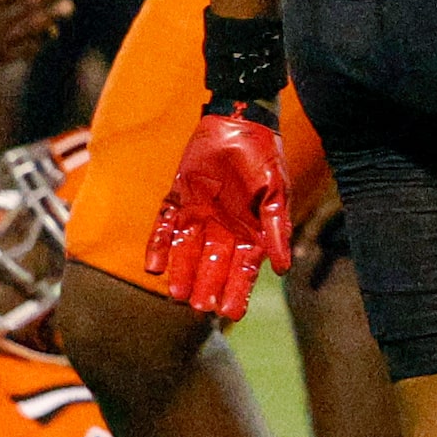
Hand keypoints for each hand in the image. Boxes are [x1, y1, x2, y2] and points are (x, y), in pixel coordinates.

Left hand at [147, 103, 290, 320]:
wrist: (236, 122)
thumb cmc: (263, 156)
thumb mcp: (275, 192)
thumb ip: (276, 228)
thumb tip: (284, 268)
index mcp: (248, 230)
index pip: (242, 269)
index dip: (237, 291)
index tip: (231, 314)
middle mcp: (221, 229)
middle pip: (212, 266)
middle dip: (207, 288)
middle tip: (200, 309)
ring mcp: (197, 216)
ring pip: (186, 253)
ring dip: (182, 274)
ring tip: (177, 295)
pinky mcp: (176, 202)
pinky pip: (163, 229)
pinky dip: (157, 247)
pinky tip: (153, 267)